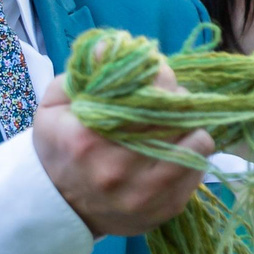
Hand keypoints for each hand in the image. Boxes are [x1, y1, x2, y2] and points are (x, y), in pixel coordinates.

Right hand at [34, 60, 211, 237]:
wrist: (60, 208)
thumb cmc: (60, 149)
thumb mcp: (54, 107)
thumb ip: (83, 73)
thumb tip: (113, 44)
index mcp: (87, 138)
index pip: (148, 93)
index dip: (161, 78)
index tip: (156, 77)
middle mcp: (116, 168)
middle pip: (176, 115)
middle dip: (176, 101)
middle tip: (163, 103)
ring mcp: (144, 193)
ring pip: (197, 140)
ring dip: (188, 128)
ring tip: (169, 129)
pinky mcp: (167, 207)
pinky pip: (199, 168)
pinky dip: (189, 154)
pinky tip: (169, 154)